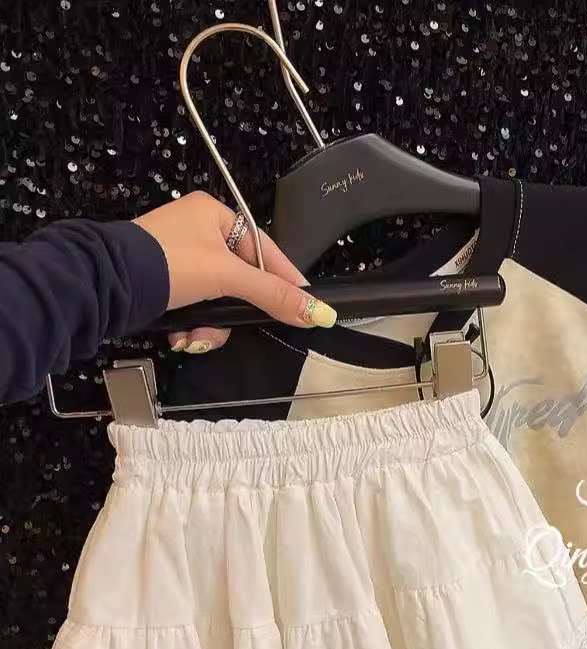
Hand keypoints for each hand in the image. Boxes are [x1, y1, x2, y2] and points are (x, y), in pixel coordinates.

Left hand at [133, 191, 336, 353]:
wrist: (106, 284)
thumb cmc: (168, 264)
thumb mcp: (227, 278)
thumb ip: (274, 295)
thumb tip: (322, 313)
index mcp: (214, 214)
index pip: (265, 250)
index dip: (285, 280)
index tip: (305, 306)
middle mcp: (197, 232)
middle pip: (241, 281)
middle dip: (234, 312)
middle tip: (235, 327)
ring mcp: (178, 258)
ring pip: (218, 300)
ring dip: (211, 325)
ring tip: (196, 336)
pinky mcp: (164, 283)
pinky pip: (196, 307)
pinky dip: (192, 325)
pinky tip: (182, 336)